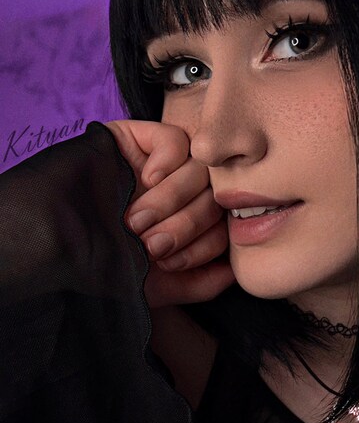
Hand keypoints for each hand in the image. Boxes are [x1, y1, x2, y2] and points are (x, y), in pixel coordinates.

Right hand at [104, 120, 234, 307]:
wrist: (60, 245)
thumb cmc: (108, 265)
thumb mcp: (160, 286)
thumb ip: (203, 283)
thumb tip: (235, 270)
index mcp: (188, 222)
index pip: (223, 226)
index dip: (203, 246)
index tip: (169, 263)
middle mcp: (181, 191)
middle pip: (215, 197)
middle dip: (184, 227)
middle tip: (149, 243)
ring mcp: (164, 162)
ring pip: (200, 169)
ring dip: (171, 201)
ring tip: (137, 219)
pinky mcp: (142, 137)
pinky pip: (177, 140)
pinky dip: (166, 163)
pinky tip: (144, 181)